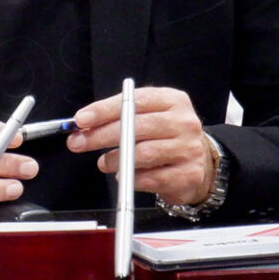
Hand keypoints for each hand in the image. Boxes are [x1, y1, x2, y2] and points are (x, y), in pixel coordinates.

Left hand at [68, 86, 213, 206]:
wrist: (199, 163)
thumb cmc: (165, 136)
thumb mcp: (147, 116)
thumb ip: (118, 116)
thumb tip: (83, 124)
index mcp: (172, 101)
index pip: (134, 101)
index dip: (104, 110)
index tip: (81, 119)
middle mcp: (184, 122)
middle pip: (136, 127)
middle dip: (101, 135)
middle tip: (79, 143)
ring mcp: (188, 149)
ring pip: (143, 154)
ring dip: (115, 160)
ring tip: (103, 163)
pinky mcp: (188, 174)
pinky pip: (151, 178)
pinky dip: (131, 178)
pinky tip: (124, 175)